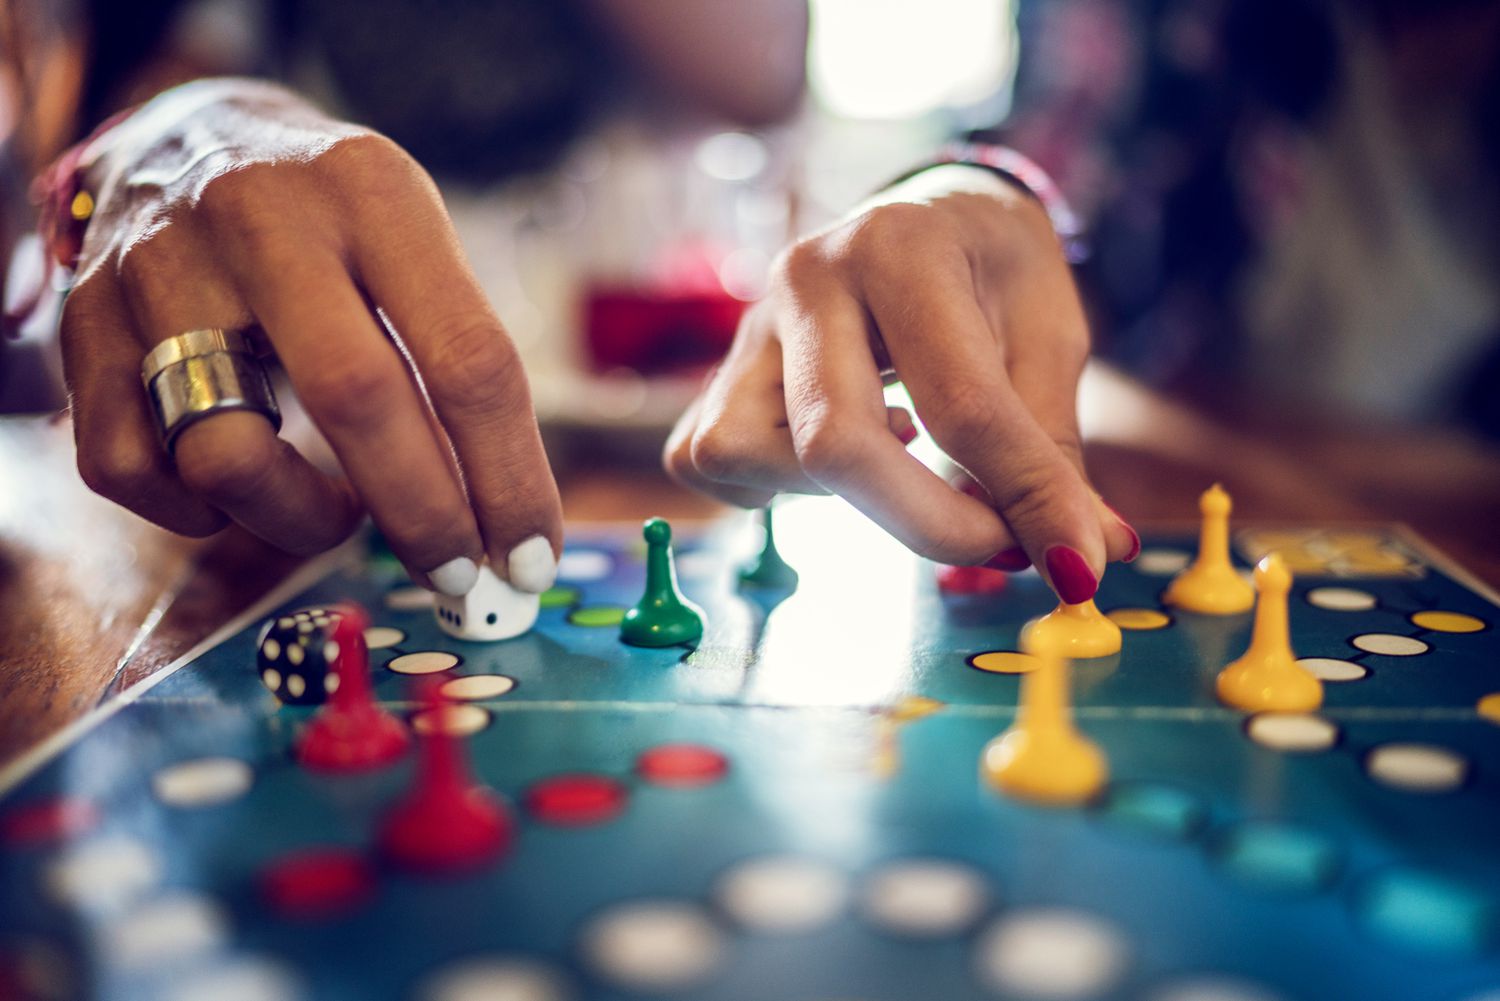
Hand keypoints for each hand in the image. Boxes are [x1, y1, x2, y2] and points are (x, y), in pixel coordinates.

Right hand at [62, 79, 561, 593]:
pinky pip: (133, 470)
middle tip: (459, 579)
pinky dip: (199, 514)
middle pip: (356, 400)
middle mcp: (259, 218)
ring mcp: (157, 268)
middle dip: (424, 517)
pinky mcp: (82, 323)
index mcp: (371, 192)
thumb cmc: (334, 219)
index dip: (508, 477)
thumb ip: (453, 362)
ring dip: (301, 521)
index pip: (467, 356)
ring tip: (337, 511)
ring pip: (226, 455)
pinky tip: (242, 487)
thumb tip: (505, 525)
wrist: (190, 134)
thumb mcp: (412, 240)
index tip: (530, 557)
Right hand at [665, 165, 1136, 601]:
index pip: (960, 402)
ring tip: (901, 461)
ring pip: (743, 454)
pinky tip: (842, 456)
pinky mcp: (718, 370)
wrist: (931, 213)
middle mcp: (806, 277)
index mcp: (901, 247)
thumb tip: (1083, 561)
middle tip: (1000, 547)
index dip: (1022, 499)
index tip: (1074, 567)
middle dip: (925, 524)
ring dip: (835, 495)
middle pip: (832, 443)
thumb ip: (1050, 450)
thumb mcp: (1048, 341)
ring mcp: (748, 324)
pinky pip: (708, 459)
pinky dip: (771, 486)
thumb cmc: (995, 272)